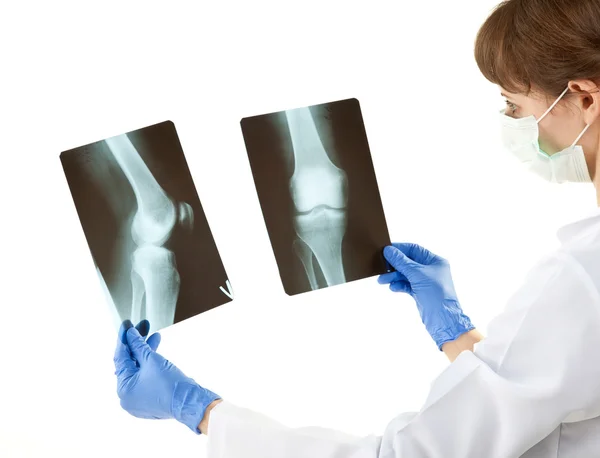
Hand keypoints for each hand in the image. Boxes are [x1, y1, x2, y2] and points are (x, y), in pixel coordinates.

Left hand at [113, 319, 220, 433]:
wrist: (190, 402)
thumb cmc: (170, 384)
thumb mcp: (152, 360)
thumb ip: (138, 345)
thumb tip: (130, 334)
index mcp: (123, 388)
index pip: (120, 358)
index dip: (124, 339)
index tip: (127, 325)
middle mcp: (127, 396)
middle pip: (130, 363)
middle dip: (138, 344)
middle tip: (144, 327)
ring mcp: (138, 399)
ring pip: (139, 370)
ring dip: (145, 353)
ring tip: (155, 337)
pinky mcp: (149, 399)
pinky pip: (145, 378)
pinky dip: (149, 365)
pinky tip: (156, 351)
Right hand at [378, 243, 474, 349]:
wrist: (443, 320)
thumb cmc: (437, 295)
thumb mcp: (417, 274)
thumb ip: (401, 262)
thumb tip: (389, 251)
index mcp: (435, 261)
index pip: (414, 249)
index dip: (400, 249)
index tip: (386, 249)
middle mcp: (431, 270)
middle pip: (408, 262)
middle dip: (394, 265)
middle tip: (381, 266)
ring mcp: (425, 281)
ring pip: (405, 274)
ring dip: (393, 276)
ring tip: (382, 280)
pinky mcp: (420, 292)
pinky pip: (406, 285)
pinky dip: (398, 285)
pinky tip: (392, 287)